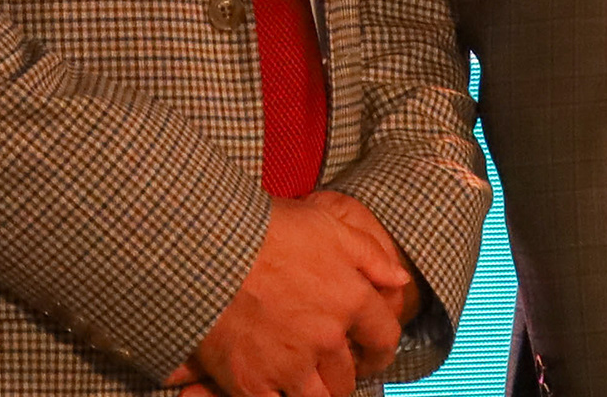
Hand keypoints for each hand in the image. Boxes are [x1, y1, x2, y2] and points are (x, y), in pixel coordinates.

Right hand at [180, 193, 418, 396]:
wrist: (207, 249)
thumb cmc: (267, 230)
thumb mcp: (328, 227)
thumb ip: (370, 256)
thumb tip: (400, 279)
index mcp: (349, 300)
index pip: (384, 338)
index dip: (382, 348)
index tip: (373, 352)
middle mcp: (326, 338)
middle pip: (349, 374)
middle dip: (344, 372)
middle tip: (332, 367)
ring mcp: (290, 365)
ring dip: (318, 392)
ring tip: (307, 382)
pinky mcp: (254, 383)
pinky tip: (276, 391)